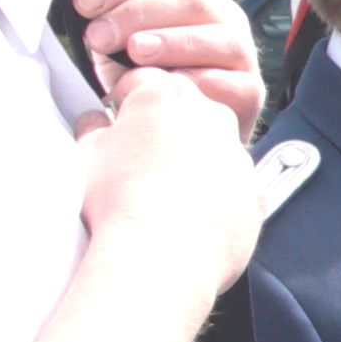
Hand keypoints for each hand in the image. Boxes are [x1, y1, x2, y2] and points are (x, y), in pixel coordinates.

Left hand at [75, 0, 265, 137]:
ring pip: (220, 35)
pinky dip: (200, 83)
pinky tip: (169, 87)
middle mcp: (222, 13)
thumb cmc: (148, 78)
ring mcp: (241, 51)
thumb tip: (84, 18)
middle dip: (139, 12)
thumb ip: (107, 27)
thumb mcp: (119, 46)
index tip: (83, 3)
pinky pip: (233, 82)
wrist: (183, 131)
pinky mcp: (251, 89)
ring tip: (135, 54)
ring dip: (172, 42)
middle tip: (100, 36)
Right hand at [76, 70, 260, 303]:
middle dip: (162, 132)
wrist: (160, 258)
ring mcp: (238, 155)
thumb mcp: (86, 154)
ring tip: (160, 199)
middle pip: (183, 113)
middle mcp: (211, 116)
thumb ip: (93, 128)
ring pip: (212, 151)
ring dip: (190, 165)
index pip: (141, 84)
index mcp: (165, 95)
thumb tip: (95, 121)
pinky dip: (213, 199)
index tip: (115, 128)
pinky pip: (231, 189)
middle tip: (135, 166)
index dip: (123, 107)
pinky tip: (186, 221)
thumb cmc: (119, 203)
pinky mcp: (254, 193)